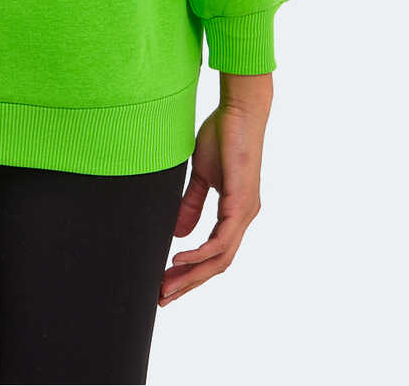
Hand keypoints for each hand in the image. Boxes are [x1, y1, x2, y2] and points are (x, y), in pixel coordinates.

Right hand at [159, 72, 271, 304]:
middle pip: (217, 265)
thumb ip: (192, 203)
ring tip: (166, 285)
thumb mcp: (202, 175)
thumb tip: (178, 234)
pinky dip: (199, 254)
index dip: (192, 272)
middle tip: (162, 298)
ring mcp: (245, 213)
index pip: (214, 254)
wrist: (240, 110)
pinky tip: (179, 259)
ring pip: (219, 259)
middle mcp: (243, 218)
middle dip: (188, 284)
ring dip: (191, 275)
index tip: (166, 283)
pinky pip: (221, 240)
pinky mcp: (241, 203)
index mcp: (236, 213)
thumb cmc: (223, 135)